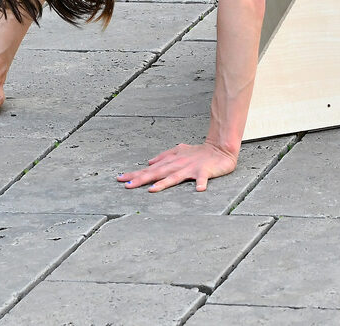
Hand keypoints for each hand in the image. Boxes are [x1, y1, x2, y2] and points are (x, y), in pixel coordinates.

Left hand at [117, 142, 237, 192]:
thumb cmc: (198, 152)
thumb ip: (163, 157)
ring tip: (153, 189)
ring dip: (164, 182)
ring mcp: (191, 168)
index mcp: (171, 162)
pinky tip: (199, 189)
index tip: (120, 179)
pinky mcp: (205, 171)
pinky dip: (201, 183)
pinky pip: (202, 178)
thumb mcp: (178, 151)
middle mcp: (178, 164)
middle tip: (127, 185)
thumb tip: (148, 162)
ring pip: (176, 176)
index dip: (135, 174)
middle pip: (158, 173)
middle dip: (142, 179)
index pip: (150, 169)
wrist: (220, 148)